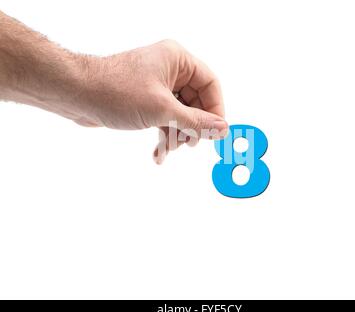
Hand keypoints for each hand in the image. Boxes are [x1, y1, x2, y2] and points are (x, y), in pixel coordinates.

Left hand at [77, 40, 227, 163]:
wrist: (77, 95)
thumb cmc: (116, 92)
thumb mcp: (163, 110)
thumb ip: (196, 122)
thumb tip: (221, 129)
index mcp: (177, 60)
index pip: (210, 84)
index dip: (216, 110)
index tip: (216, 133)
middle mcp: (170, 70)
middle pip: (196, 103)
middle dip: (192, 127)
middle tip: (188, 144)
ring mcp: (157, 86)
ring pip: (180, 114)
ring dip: (176, 135)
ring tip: (167, 148)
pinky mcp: (146, 100)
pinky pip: (165, 119)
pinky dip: (163, 135)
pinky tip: (158, 153)